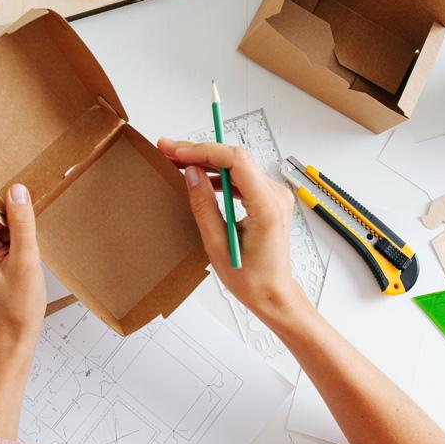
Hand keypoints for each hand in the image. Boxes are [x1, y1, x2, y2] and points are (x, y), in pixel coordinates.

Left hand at [0, 184, 46, 352]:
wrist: (13, 339)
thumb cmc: (16, 309)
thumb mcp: (25, 261)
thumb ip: (21, 222)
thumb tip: (18, 190)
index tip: (6, 169)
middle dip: (3, 200)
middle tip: (28, 191)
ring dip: (8, 217)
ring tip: (31, 216)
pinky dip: (9, 232)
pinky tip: (26, 236)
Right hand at [158, 138, 306, 324]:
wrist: (273, 293)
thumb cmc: (252, 279)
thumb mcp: (217, 245)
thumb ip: (204, 206)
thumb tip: (192, 174)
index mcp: (267, 206)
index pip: (236, 161)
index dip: (204, 151)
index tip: (178, 152)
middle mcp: (276, 195)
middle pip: (235, 158)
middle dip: (200, 151)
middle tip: (168, 149)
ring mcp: (274, 195)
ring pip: (237, 165)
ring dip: (207, 161)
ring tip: (177, 161)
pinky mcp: (268, 199)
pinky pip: (242, 177)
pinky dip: (219, 174)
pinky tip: (199, 176)